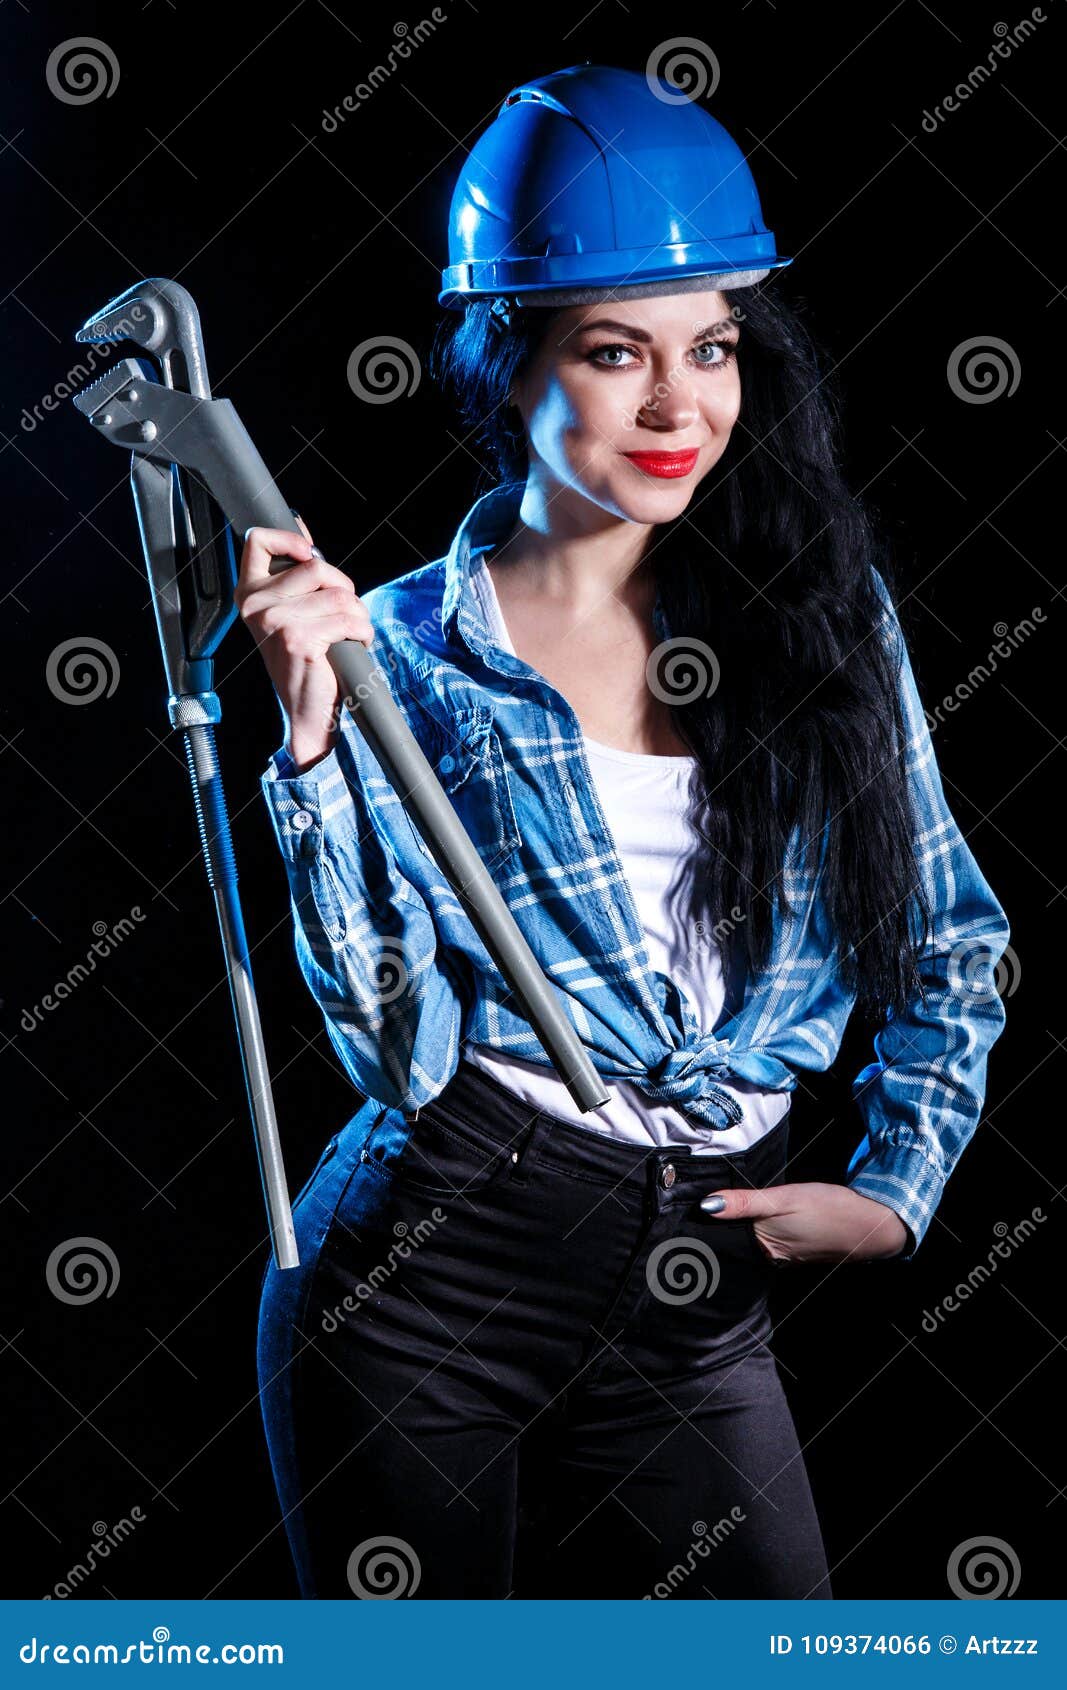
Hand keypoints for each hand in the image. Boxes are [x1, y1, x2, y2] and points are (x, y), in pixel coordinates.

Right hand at [235, 516, 374, 771]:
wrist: (307, 710)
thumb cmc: (304, 661)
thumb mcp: (291, 613)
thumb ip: (293, 575)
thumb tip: (300, 526)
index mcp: (249, 594)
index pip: (257, 541)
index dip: (290, 539)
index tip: (309, 553)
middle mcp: (256, 606)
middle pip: (316, 567)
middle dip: (343, 589)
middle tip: (343, 614)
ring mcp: (275, 622)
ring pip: (338, 595)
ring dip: (357, 615)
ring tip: (349, 633)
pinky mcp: (299, 639)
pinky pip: (347, 618)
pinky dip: (361, 632)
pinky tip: (352, 644)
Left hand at [700, 1180, 909, 1262]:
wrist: (871, 1225)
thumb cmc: (828, 1208)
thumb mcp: (784, 1198)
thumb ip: (745, 1202)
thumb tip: (705, 1206)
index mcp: (763, 1247)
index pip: (721, 1243)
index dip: (700, 1234)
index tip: (675, 1225)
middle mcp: (769, 1256)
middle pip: (731, 1246)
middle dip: (710, 1236)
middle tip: (680, 1221)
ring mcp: (782, 1254)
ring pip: (745, 1243)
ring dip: (728, 1234)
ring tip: (700, 1221)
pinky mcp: (793, 1248)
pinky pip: (762, 1242)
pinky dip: (749, 1233)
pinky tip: (741, 1222)